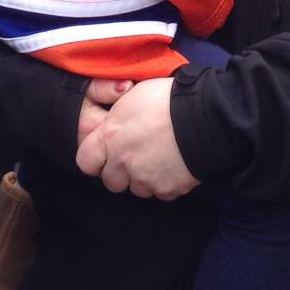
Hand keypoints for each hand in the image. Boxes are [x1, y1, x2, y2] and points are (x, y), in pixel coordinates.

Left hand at [75, 77, 197, 200]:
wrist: (205, 115)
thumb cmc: (168, 98)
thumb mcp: (132, 97)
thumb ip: (116, 119)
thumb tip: (114, 128)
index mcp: (110, 137)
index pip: (85, 161)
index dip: (96, 159)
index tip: (106, 154)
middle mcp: (122, 162)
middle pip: (111, 181)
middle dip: (122, 172)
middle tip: (139, 155)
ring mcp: (144, 179)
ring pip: (137, 189)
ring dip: (145, 178)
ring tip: (161, 157)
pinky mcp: (166, 189)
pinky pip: (161, 192)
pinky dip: (166, 182)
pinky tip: (176, 164)